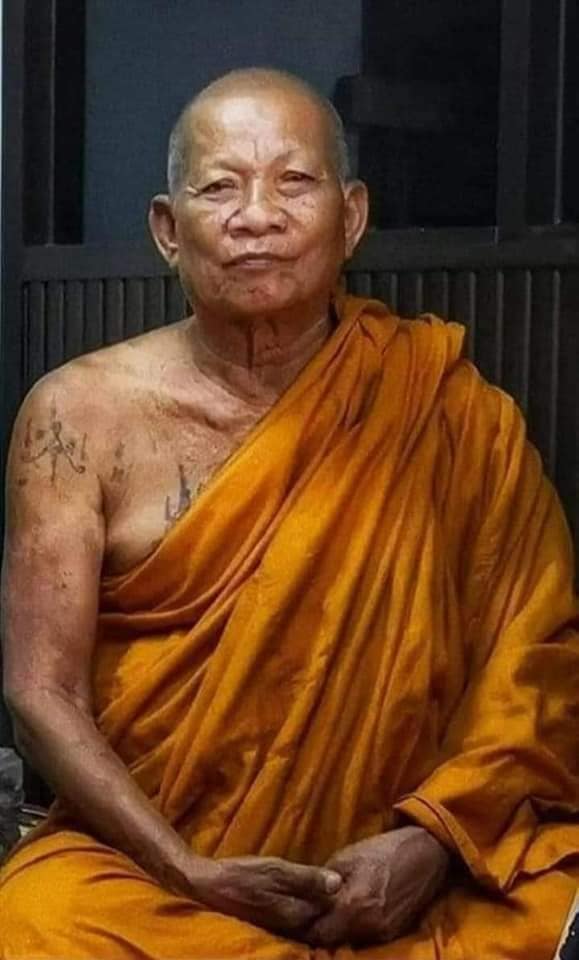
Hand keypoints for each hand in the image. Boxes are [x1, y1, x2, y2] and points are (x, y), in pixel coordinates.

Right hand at [187, 854, 342, 935]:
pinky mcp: (271, 924)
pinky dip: (303, 907)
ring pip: (308, 919)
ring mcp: (280, 928)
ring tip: (325, 886)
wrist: (206, 886)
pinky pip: (295, 918)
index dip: (339, 895)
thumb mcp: (276, 870)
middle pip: (320, 918)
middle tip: (343, 882)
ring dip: (318, 904)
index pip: (329, 911)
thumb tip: (338, 884)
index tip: (350, 880)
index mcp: (295, 915)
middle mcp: (291, 928)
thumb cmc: (241, 875)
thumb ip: (307, 878)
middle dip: (331, 903)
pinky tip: (304, 894)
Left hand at [301, 827, 449, 946]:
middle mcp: (368, 926)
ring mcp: (383, 933)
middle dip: (319, 928)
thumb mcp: (346, 858)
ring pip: (348, 940)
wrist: (426, 854)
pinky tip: (352, 911)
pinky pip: (365, 937)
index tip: (295, 914)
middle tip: (311, 912)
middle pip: (332, 940)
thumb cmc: (383, 850)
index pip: (318, 932)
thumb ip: (323, 883)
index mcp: (353, 906)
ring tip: (331, 909)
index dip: (304, 925)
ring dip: (337, 928)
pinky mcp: (393, 933)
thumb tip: (305, 898)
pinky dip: (355, 927)